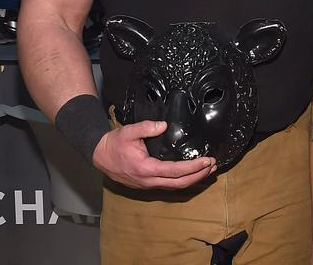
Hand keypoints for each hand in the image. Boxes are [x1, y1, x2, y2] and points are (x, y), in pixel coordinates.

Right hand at [92, 121, 214, 189]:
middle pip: (179, 184)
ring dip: (193, 180)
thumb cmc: (114, 144)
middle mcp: (148, 181)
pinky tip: (192, 174)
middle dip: (199, 176)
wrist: (99, 155)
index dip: (193, 167)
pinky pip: (169, 185)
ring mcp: (148, 185)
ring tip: (208, 170)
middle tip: (213, 166)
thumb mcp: (128, 131)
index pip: (175, 171)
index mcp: (146, 169)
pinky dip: (183, 181)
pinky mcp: (147, 184)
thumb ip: (146, 127)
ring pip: (175, 187)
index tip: (207, 160)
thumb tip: (163, 125)